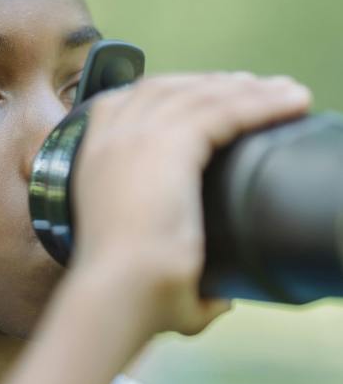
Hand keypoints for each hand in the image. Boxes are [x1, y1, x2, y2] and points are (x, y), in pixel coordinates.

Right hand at [70, 72, 312, 337]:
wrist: (118, 292)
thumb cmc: (129, 295)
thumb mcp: (140, 268)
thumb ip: (176, 275)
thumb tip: (218, 299)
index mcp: (92, 158)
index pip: (131, 101)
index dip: (173, 92)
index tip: (210, 96)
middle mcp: (111, 137)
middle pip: (169, 88)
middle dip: (214, 84)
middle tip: (254, 88)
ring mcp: (138, 135)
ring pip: (203, 95)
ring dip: (248, 89)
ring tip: (284, 93)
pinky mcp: (170, 143)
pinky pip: (225, 110)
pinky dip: (262, 104)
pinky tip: (290, 105)